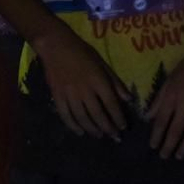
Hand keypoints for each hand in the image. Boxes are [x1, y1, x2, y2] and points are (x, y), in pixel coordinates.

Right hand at [34, 26, 132, 141]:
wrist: (56, 46)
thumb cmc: (82, 52)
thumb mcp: (102, 63)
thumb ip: (115, 82)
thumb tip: (128, 99)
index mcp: (98, 81)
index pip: (111, 104)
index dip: (118, 117)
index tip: (123, 127)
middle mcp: (85, 90)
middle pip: (97, 114)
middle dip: (108, 128)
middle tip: (114, 137)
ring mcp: (70, 95)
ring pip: (82, 118)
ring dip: (92, 129)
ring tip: (100, 135)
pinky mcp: (57, 97)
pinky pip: (66, 115)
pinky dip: (73, 126)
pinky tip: (80, 132)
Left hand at [147, 36, 183, 159]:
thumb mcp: (170, 79)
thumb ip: (159, 99)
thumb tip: (148, 117)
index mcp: (172, 95)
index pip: (161, 120)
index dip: (156, 136)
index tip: (153, 146)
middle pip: (176, 130)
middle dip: (169, 146)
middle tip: (164, 157)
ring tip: (179, 156)